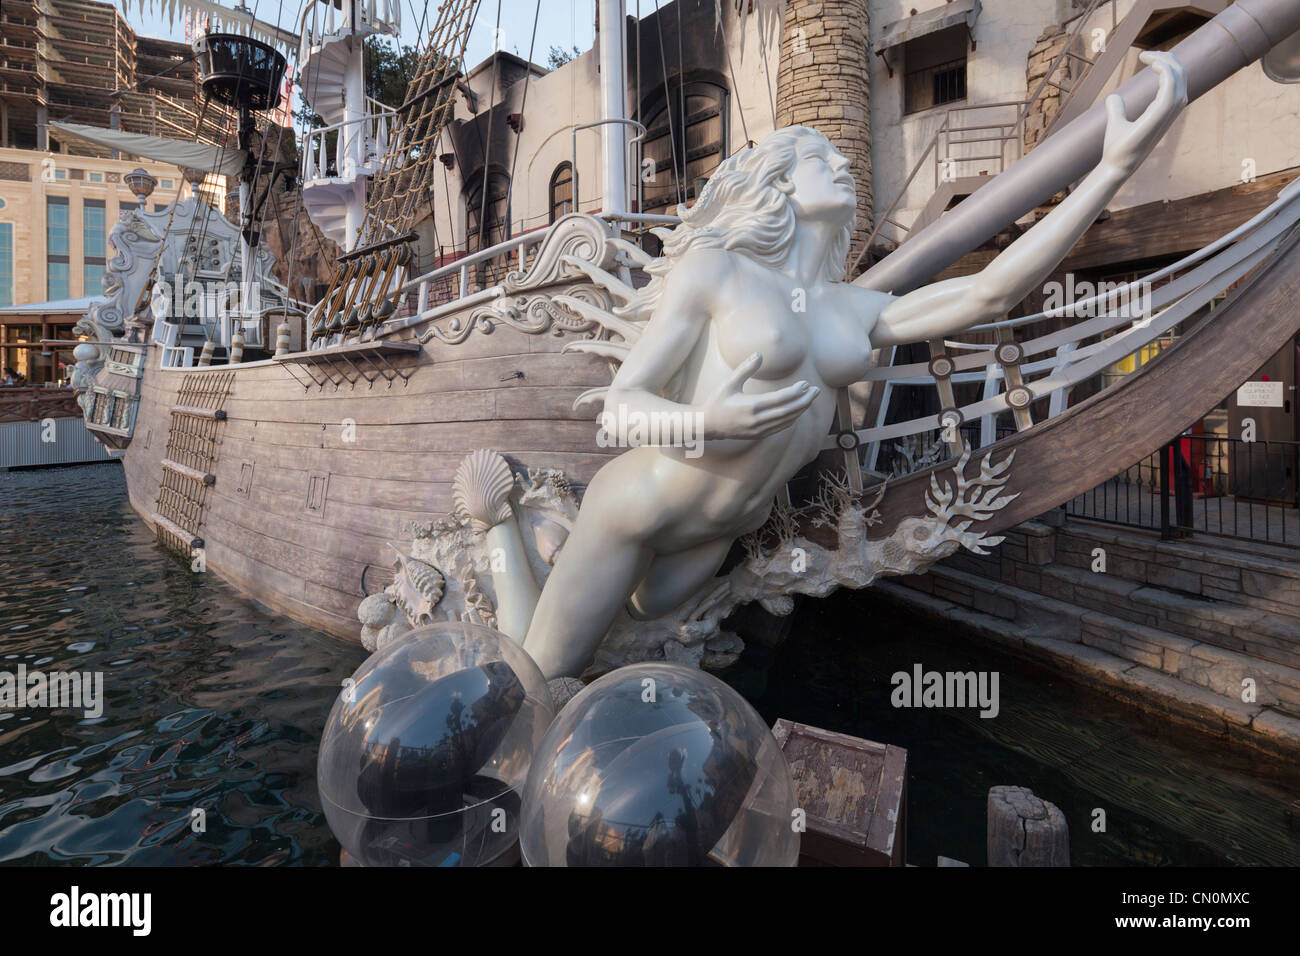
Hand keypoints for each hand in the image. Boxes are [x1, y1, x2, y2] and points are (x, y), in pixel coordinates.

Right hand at [700, 352, 820, 439]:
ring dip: (801, 410)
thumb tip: (759, 354)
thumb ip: (745, 368)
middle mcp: (757, 420)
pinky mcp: (758, 435)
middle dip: (805, 401)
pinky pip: (780, 427)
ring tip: (811, 398)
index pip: (780, 399)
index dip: (796, 392)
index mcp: (751, 406)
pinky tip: (798, 410)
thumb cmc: (717, 401)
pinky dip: (792, 418)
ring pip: (786, 420)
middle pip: (788, 411)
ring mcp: (758, 430)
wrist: (707, 425)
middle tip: (817, 390)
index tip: (806, 384)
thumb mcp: (728, 383)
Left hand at [1101, 51, 1188, 175]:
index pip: (1176, 79)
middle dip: (1167, 58)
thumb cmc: (1118, 147)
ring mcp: (1168, 112)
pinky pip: (1171, 85)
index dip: (1165, 63)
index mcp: (1165, 110)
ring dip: (1166, 61)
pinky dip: (1165, 70)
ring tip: (1146, 56)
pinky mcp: (1160, 114)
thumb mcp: (1116, 122)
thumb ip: (1117, 108)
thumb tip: (1114, 97)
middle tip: (1145, 55)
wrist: (1115, 165)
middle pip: (1181, 73)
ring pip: (1179, 76)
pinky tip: (1152, 64)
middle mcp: (1171, 109)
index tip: (1145, 57)